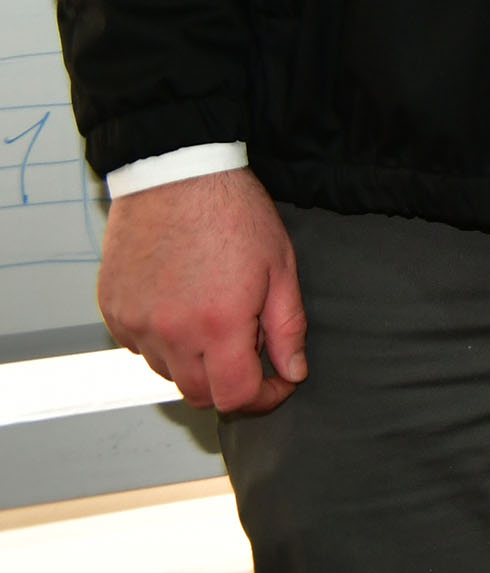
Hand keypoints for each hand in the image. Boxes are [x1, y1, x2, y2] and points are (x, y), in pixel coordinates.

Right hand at [99, 166, 305, 413]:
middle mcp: (170, 333)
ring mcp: (135, 324)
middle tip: (251, 351)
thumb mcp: (281, 267)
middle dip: (230, 384)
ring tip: (216, 318)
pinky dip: (164, 342)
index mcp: (218, 325)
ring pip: (167, 373)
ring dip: (195, 363)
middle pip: (198, 394)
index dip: (264, 398)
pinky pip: (140, 348)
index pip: (236, 397)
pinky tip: (183, 306)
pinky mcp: (113, 311)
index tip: (278, 382)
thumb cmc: (234, 214)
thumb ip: (288, 328)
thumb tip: (293, 372)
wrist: (176, 174)